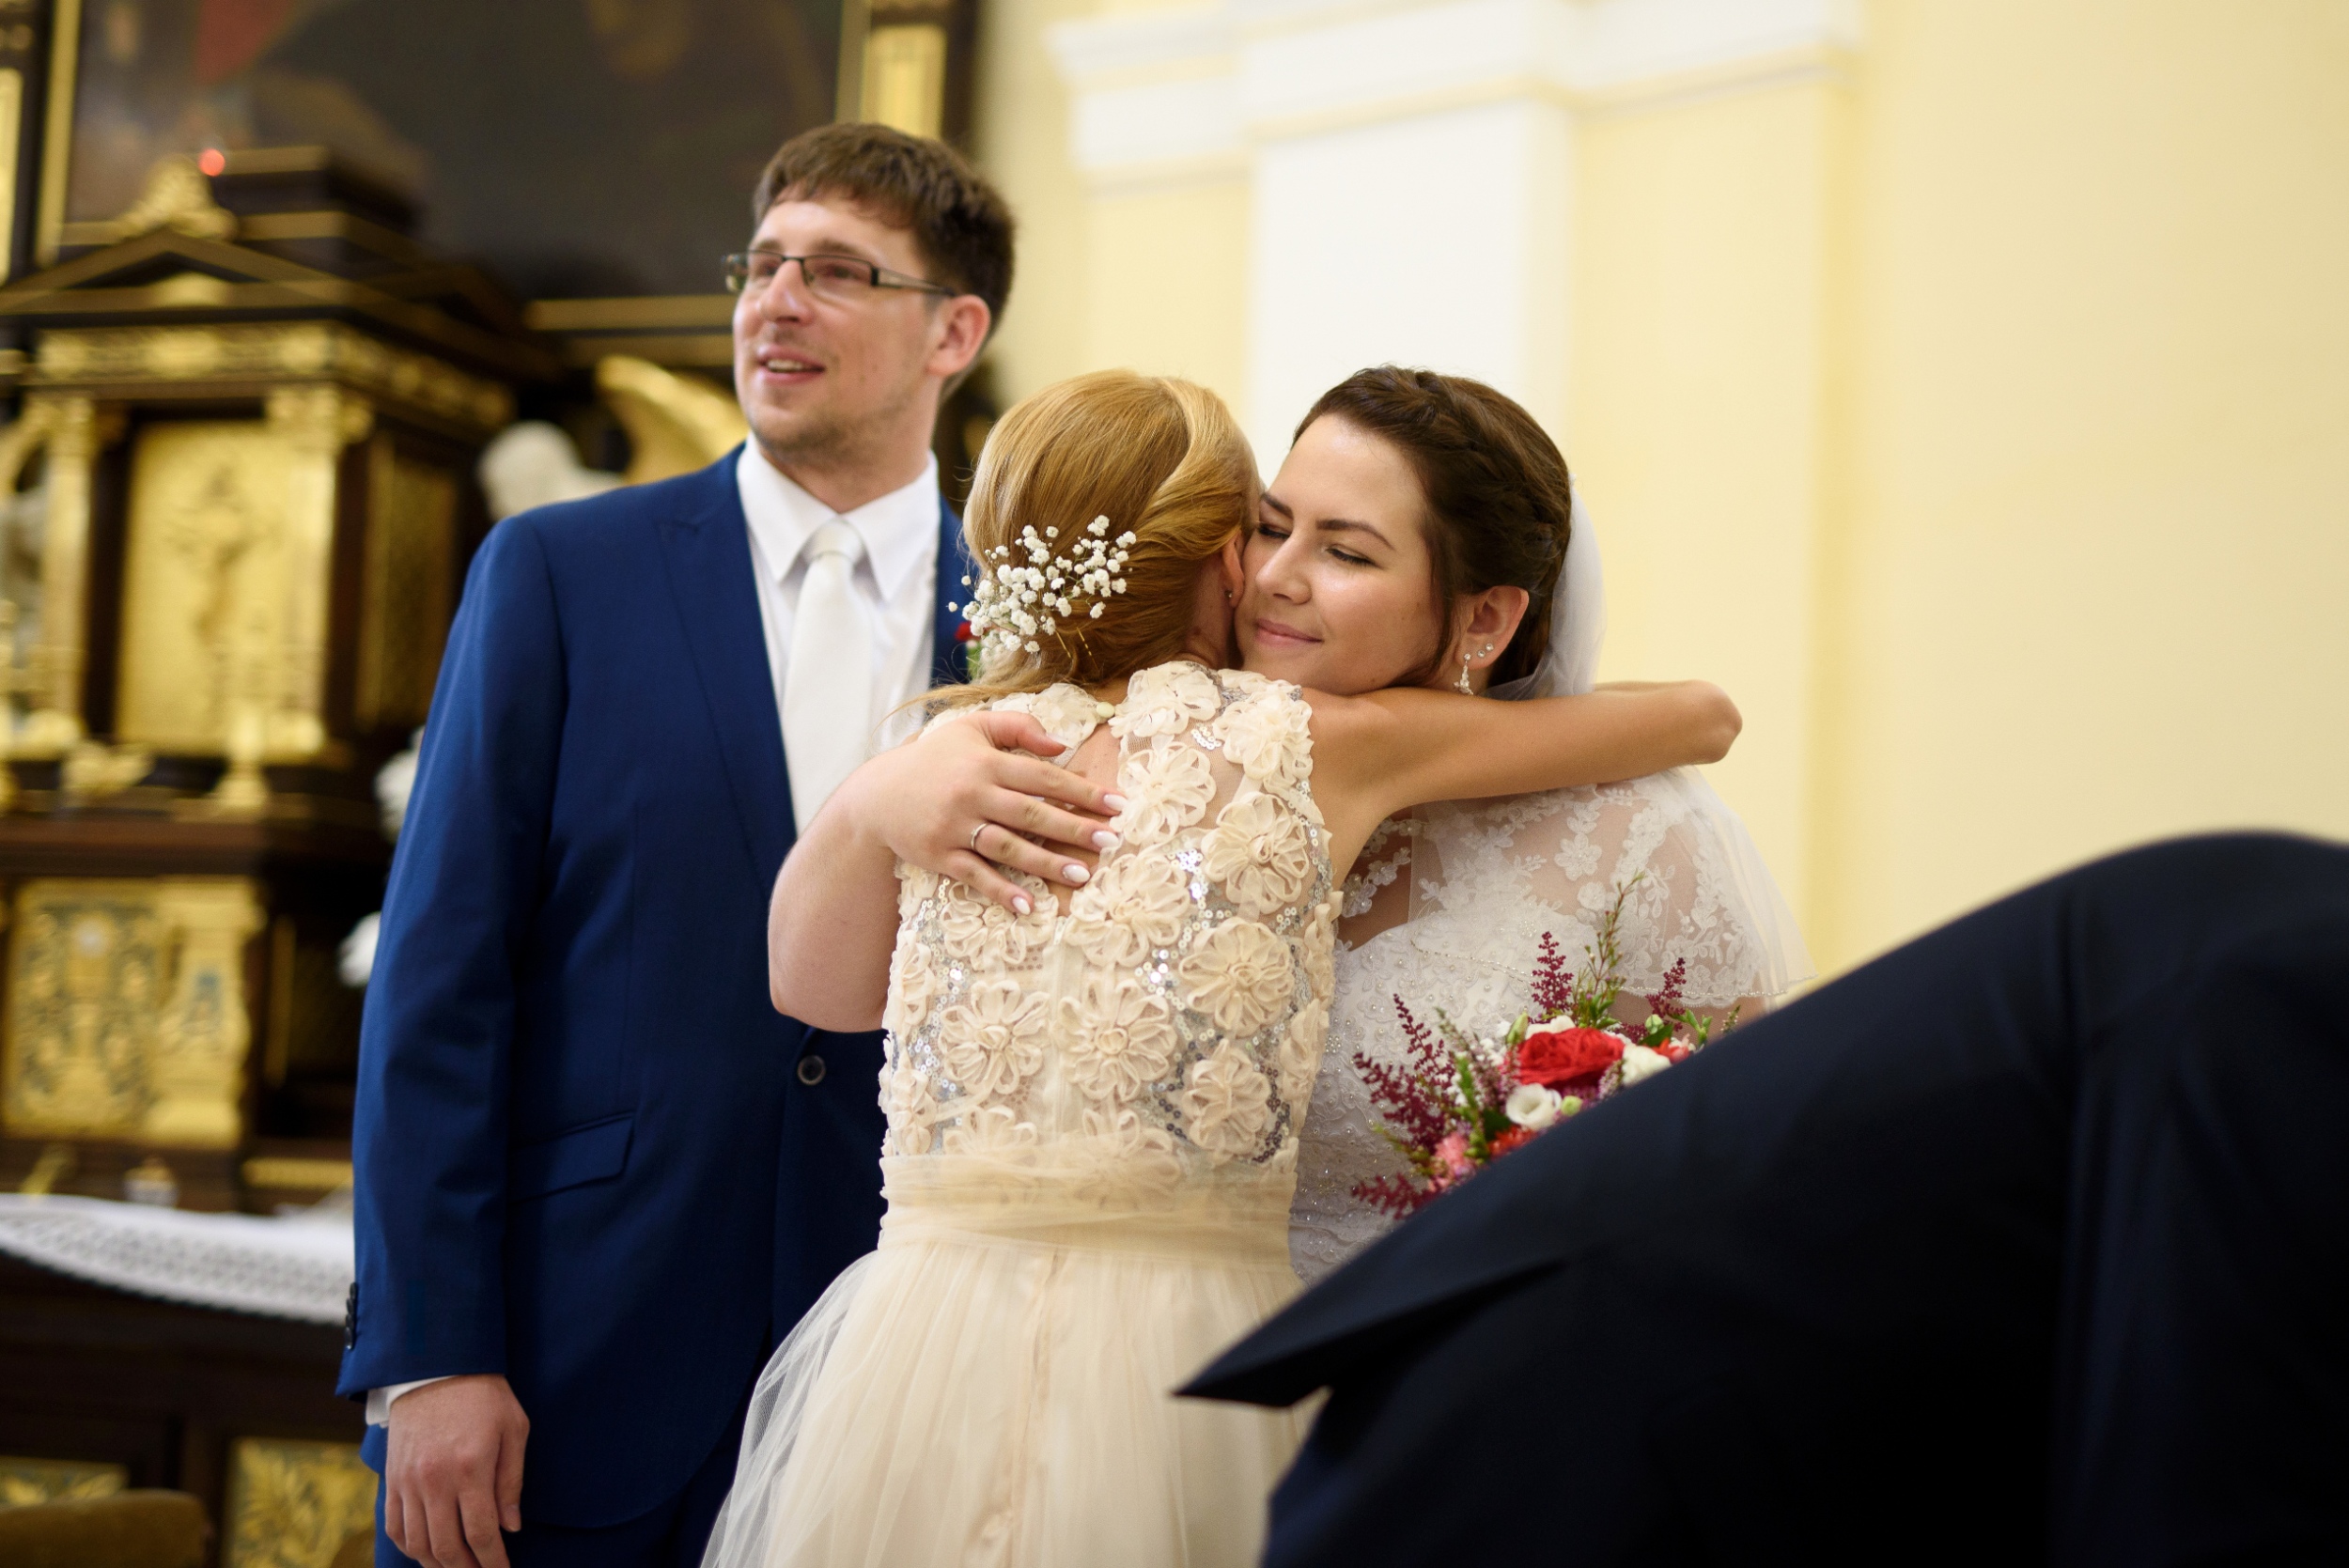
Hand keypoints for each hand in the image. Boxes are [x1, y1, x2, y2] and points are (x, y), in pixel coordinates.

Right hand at [384, 1374, 527, 1567]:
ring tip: (459, 1567)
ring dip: (438, 1564)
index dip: (494, 1561)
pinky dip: (410, 1547)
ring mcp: (408, 1482)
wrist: (436, 1367)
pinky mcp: (391, 1479)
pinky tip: (428, 1552)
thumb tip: (512, 1527)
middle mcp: (435, 1481)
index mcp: (471, 1469)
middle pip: (447, 1547)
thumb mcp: (514, 1429)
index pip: (482, 1533)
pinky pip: (395, 1526)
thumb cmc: (484, 1396)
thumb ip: (512, 1481)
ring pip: (418, 1544)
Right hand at [846, 710, 1124, 912]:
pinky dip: (1000, 890)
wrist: (876, 794)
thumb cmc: (935, 758)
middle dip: (1074, 828)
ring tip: (1082, 875)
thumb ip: (1017, 727)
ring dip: (1046, 863)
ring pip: (1008, 846)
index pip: (1043, 777)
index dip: (1082, 791)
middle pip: (1032, 813)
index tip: (1118, 804)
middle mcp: (972, 793)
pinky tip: (1027, 904)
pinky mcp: (939, 855)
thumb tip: (1061, 745)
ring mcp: (954, 826)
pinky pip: (974, 875)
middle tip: (1111, 842)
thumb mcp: (972, 728)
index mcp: (985, 762)